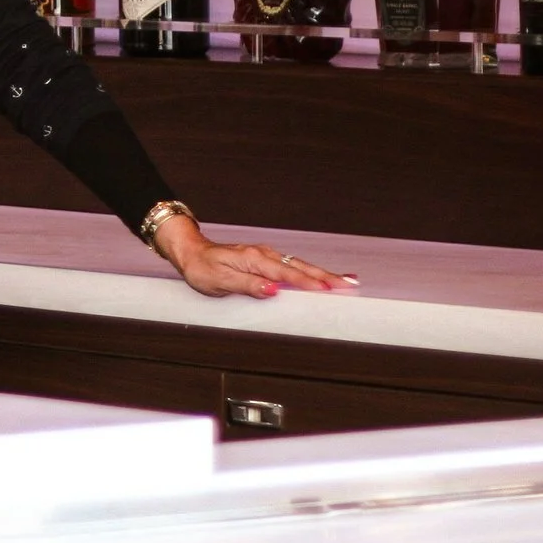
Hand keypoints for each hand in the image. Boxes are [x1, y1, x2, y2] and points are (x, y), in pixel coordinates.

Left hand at [151, 215, 353, 299]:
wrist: (191, 252)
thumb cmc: (202, 268)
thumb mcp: (219, 281)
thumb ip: (247, 285)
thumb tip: (272, 290)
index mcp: (255, 260)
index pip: (287, 275)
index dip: (309, 283)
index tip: (330, 290)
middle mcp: (264, 255)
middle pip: (300, 267)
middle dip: (327, 276)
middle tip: (351, 284)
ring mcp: (265, 256)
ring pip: (299, 266)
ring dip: (322, 273)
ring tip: (346, 280)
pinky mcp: (264, 260)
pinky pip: (291, 266)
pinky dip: (308, 271)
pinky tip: (319, 276)